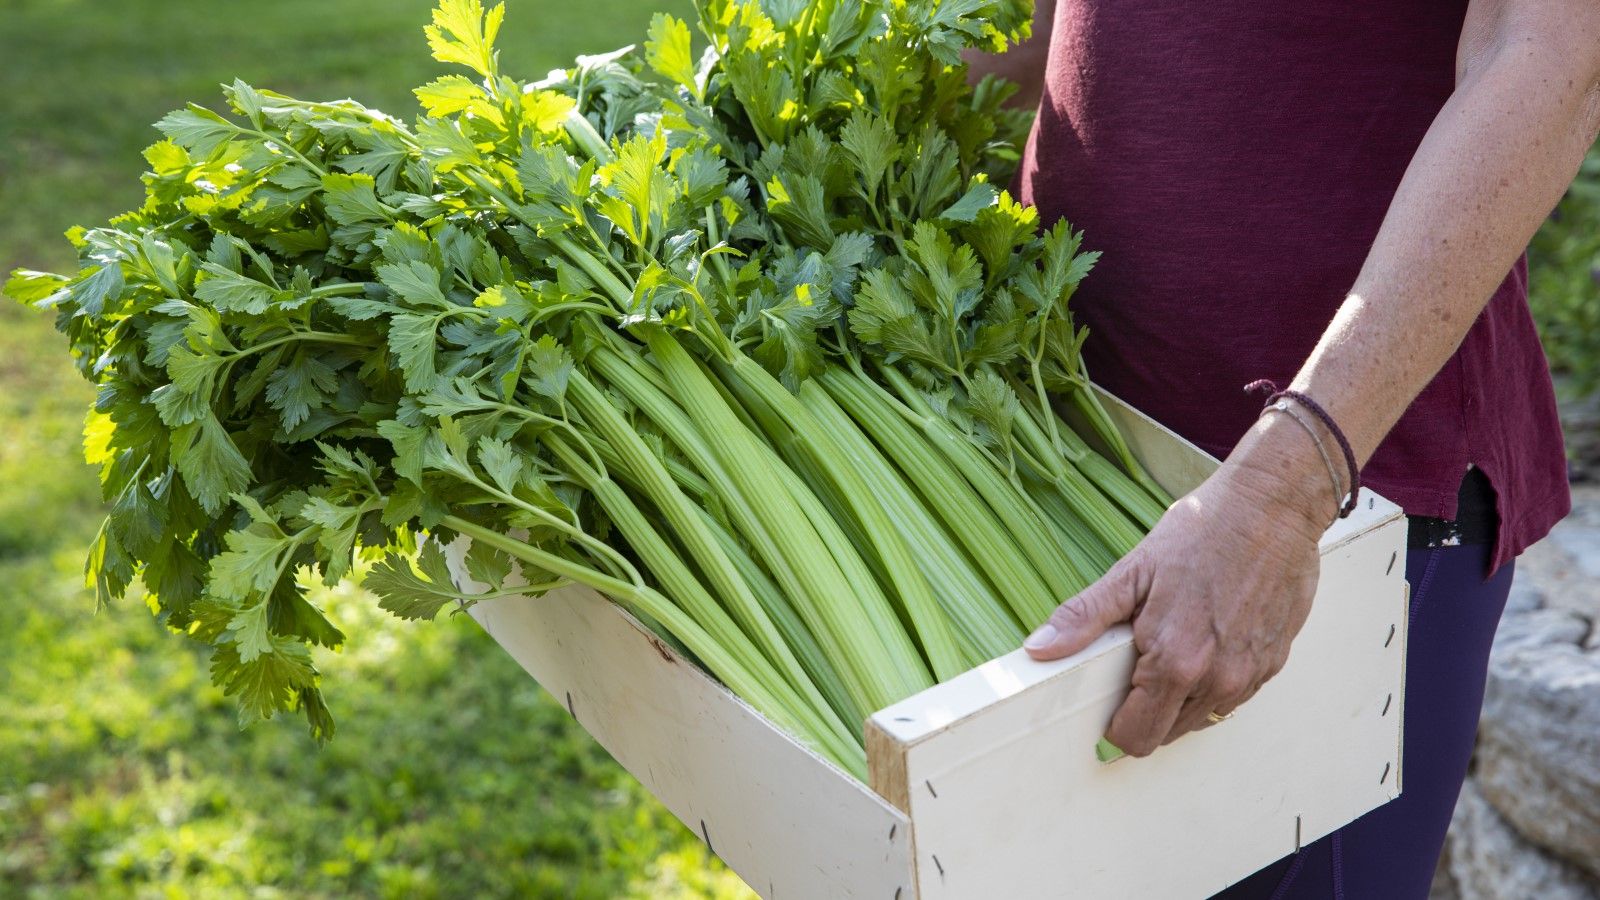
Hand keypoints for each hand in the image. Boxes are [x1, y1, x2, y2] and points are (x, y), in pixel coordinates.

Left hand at [1022, 419, 1332, 756]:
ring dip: (1180, 698)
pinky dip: (1213, 682)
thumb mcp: (1133, 571)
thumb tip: (1039, 649)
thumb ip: (1084, 617)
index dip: (1115, 724)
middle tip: (1138, 664)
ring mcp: (1250, 675)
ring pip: (1201, 718)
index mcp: (1176, 661)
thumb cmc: (1202, 531)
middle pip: (1167, 735)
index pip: (1136, 737)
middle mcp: (1217, 680)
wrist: (1272, 507)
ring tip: (1175, 643)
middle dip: (1145, 712)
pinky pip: (1233, 696)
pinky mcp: (1273, 663)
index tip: (1109, 697)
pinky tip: (1208, 637)